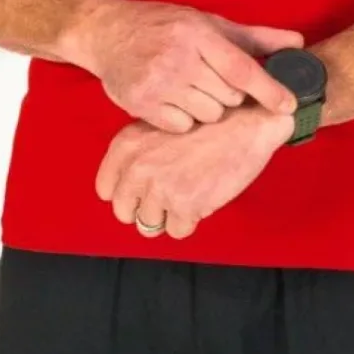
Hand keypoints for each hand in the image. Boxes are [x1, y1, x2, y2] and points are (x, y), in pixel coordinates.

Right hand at [68, 0, 305, 133]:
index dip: (268, 89)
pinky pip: (183, 126)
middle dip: (229, 95)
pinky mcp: (141, 104)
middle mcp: (178, 58)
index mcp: (197, 34)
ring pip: (208, 115)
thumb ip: (254, 38)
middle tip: (212, 82)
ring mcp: (158, 83)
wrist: (109, 33)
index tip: (289, 105)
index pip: (240, 68)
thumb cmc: (164, 27)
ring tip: (191, 90)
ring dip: (207, 108)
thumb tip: (298, 43)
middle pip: (228, 97)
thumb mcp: (207, 23)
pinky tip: (173, 101)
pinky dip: (184, 120)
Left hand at [95, 101, 297, 238]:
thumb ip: (139, 155)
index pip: (106, 189)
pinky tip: (204, 197)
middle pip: (125, 212)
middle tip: (169, 197)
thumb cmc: (209, 123)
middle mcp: (137, 168)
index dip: (128, 194)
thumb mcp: (159, 126)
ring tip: (190, 192)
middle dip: (146, 210)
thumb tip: (132, 188)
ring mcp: (160, 188)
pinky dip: (191, 220)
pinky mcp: (185, 205)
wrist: (247, 122)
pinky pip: (178, 231)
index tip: (144, 192)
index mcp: (126, 146)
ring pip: (150, 225)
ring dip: (170, 216)